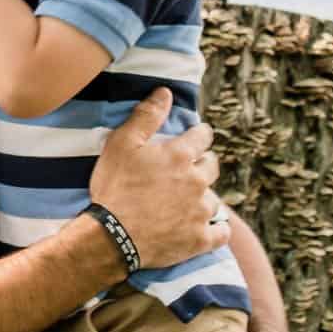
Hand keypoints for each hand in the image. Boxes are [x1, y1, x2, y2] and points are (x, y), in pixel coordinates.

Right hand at [89, 94, 226, 271]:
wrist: (110, 237)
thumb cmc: (114, 188)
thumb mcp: (121, 144)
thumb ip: (146, 116)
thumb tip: (166, 92)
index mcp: (180, 155)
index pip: (203, 136)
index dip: (199, 136)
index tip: (194, 139)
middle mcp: (197, 181)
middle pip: (212, 166)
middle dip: (203, 165)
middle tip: (188, 170)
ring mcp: (200, 212)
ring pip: (214, 199)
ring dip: (204, 198)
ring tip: (189, 202)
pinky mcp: (200, 239)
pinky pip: (221, 232)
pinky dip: (217, 229)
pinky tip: (209, 228)